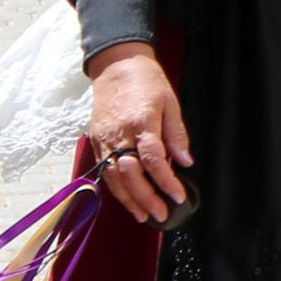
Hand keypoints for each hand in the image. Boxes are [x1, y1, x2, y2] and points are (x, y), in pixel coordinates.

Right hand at [86, 42, 193, 223]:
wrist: (116, 65)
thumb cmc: (146, 82)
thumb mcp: (170, 103)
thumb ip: (176, 135)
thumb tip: (185, 162)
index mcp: (141, 122)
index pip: (153, 160)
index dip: (166, 182)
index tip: (178, 196)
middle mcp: (119, 134)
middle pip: (130, 174)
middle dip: (146, 198)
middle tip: (161, 214)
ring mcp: (104, 139)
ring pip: (113, 177)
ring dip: (128, 200)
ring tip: (143, 215)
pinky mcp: (95, 141)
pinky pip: (103, 170)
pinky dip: (115, 188)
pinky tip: (127, 199)